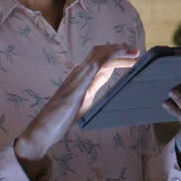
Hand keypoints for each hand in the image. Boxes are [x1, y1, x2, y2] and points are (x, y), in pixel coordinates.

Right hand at [14, 44, 139, 170]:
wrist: (43, 131)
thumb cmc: (61, 118)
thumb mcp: (85, 100)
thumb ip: (94, 87)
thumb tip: (106, 80)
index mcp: (80, 77)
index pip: (100, 60)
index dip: (116, 55)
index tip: (132, 56)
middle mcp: (77, 73)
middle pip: (100, 52)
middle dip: (119, 50)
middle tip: (137, 52)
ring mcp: (77, 77)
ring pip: (99, 55)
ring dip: (118, 51)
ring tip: (134, 53)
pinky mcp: (79, 84)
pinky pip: (97, 64)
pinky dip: (111, 57)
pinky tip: (122, 56)